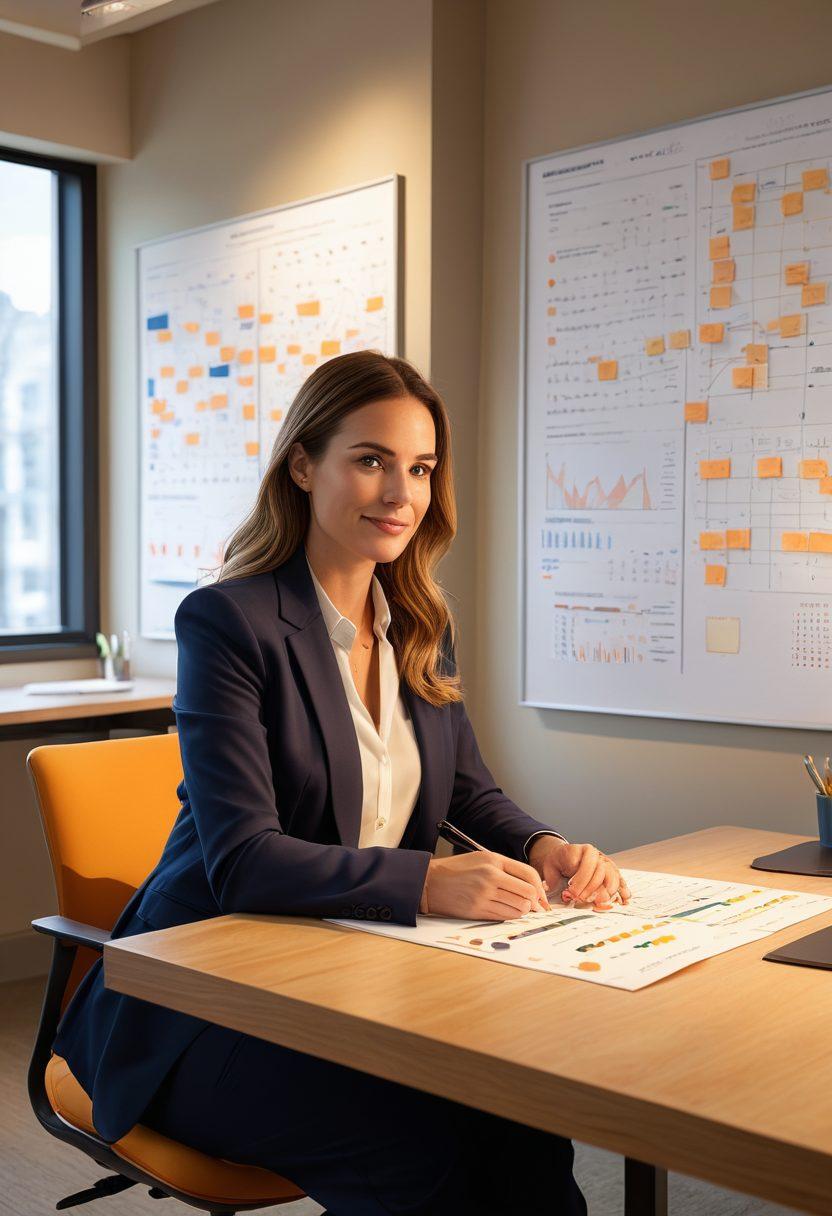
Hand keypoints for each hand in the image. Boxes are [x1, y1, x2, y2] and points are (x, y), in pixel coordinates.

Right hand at [419, 850, 550, 919]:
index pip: (528, 873)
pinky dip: (510, 916)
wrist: (430, 882)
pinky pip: (505, 916)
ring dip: (523, 911)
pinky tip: (506, 913)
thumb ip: (503, 869)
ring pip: (519, 907)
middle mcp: (491, 876)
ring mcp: (484, 894)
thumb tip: (528, 886)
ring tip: (518, 909)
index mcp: (493, 860)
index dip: (539, 888)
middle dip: (534, 902)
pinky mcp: (477, 909)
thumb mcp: (480, 859)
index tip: (541, 896)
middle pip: (527, 893)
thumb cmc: (456, 870)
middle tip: (534, 907)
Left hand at [528, 838, 630, 908]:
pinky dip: (623, 890)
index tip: (572, 892)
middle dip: (592, 888)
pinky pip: (620, 879)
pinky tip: (624, 900)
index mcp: (582, 850)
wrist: (565, 856)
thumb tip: (554, 891)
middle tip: (581, 899)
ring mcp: (606, 862)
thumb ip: (552, 878)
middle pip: (602, 871)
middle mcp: (597, 855)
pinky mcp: (612, 872)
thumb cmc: (558, 862)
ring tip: (599, 903)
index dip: (581, 880)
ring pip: (614, 875)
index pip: (588, 864)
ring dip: (607, 891)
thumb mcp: (550, 867)